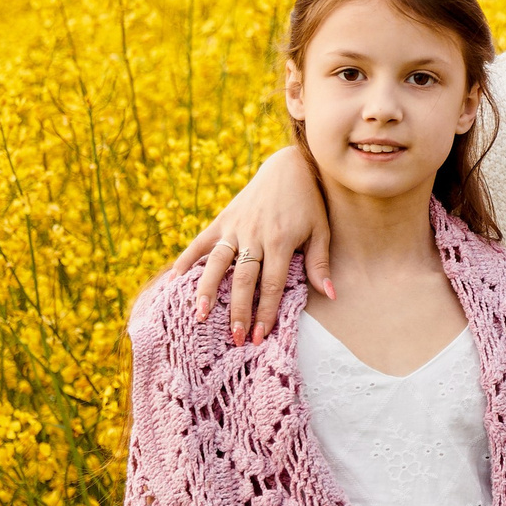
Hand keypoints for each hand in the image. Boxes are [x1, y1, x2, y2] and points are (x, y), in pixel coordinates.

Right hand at [175, 145, 330, 344]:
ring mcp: (235, 227)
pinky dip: (186, 259)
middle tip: (236, 338)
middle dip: (239, 311)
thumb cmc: (309, 203)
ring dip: (208, 291)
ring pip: (217, 263)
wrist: (288, 167)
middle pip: (244, 280)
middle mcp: (254, 236)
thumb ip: (319, 264)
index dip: (266, 312)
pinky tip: (174, 280)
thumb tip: (330, 295)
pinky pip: (201, 242)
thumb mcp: (320, 231)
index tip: (261, 336)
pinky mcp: (223, 220)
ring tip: (200, 316)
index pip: (272, 284)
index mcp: (280, 241)